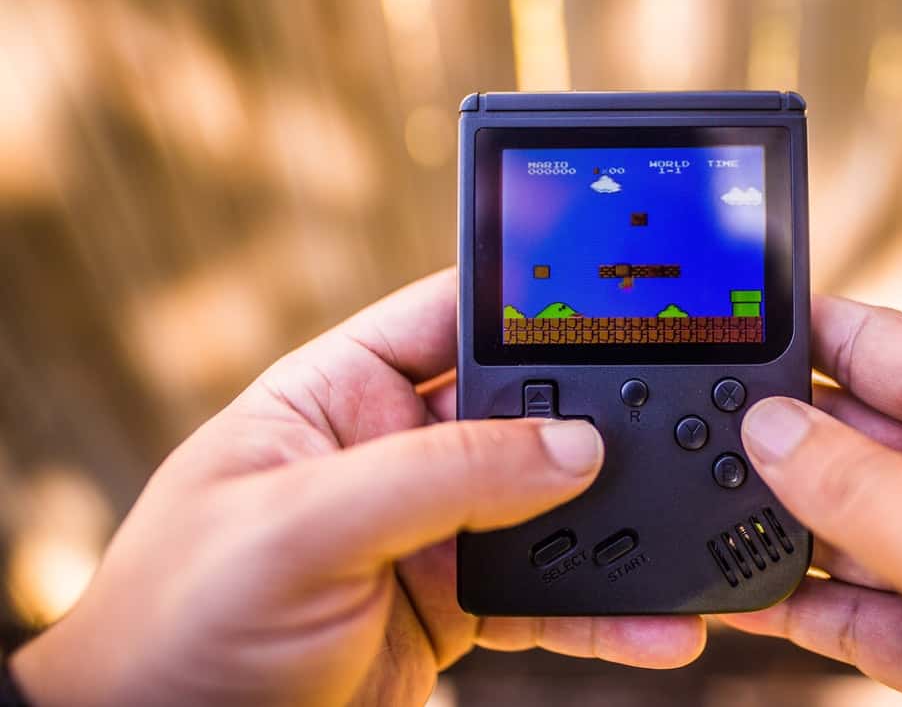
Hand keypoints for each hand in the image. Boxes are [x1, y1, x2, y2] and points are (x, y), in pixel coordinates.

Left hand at [12, 268, 703, 706]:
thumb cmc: (182, 621)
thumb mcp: (300, 527)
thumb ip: (438, 477)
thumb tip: (572, 447)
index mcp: (342, 392)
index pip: (453, 318)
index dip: (535, 302)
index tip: (624, 299)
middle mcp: (394, 451)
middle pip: (524, 414)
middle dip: (603, 426)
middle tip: (688, 427)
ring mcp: (429, 530)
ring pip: (550, 511)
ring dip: (622, 528)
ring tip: (696, 537)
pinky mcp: (452, 604)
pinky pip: (547, 598)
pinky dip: (603, 613)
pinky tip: (653, 624)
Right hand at [720, 296, 901, 705]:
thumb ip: (871, 489)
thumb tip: (771, 431)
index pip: (890, 346)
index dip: (804, 332)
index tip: (723, 328)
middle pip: (854, 439)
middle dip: (774, 443)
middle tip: (689, 443)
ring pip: (845, 530)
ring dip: (773, 530)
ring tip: (697, 520)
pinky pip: (855, 612)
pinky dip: (796, 607)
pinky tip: (739, 596)